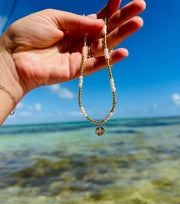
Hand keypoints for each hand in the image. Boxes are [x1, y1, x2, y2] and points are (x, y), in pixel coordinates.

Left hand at [0, 0, 145, 93]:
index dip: (109, 7)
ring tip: (138, 23)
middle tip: (141, 7)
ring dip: (121, 35)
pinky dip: (109, 60)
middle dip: (122, 18)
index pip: (97, 16)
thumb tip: (101, 22)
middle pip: (106, 30)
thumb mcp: (52, 17)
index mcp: (73, 25)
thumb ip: (77, 21)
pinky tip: (123, 52)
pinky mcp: (77, 71)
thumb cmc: (28, 33)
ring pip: (104, 46)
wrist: (14, 57)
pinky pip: (96, 65)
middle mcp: (79, 40)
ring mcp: (79, 56)